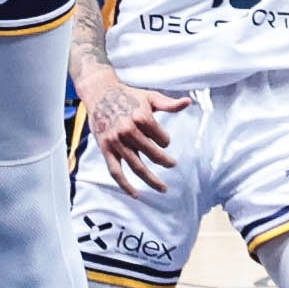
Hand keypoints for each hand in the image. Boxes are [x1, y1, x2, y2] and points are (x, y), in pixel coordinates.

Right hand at [77, 69, 183, 187]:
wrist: (100, 93)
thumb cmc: (128, 95)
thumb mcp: (150, 97)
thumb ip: (169, 104)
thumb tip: (188, 102)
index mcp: (141, 118)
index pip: (162, 138)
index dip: (165, 140)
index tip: (163, 140)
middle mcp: (128, 131)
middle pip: (152, 153)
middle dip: (165, 161)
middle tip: (172, 164)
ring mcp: (116, 142)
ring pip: (136, 166)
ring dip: (151, 180)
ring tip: (163, 188)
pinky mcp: (106, 149)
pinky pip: (115, 171)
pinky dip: (125, 185)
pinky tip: (135, 194)